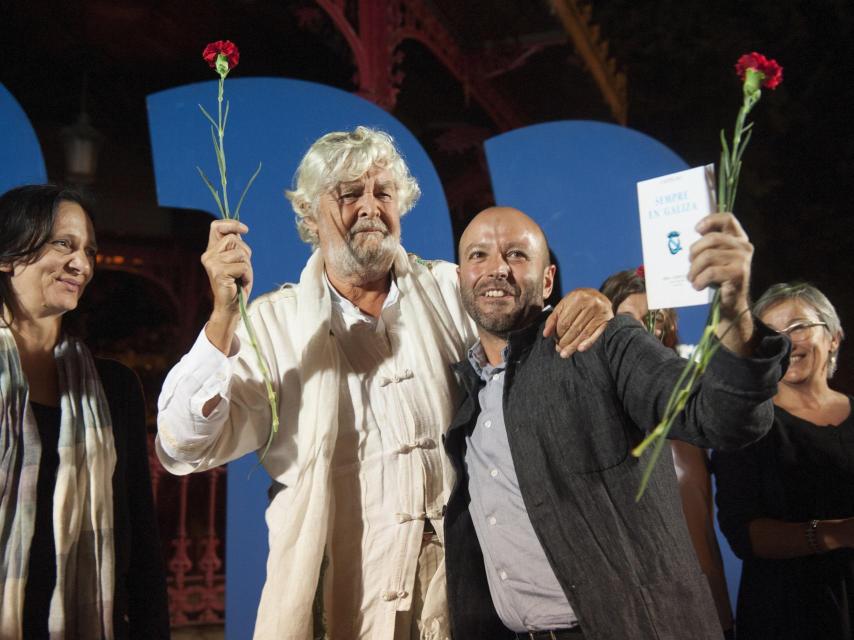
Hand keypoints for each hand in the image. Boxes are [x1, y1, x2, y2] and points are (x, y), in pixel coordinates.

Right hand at [202, 219, 253, 314]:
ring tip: (240, 276)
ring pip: (240, 253)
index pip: (216, 226)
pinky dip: (247, 275)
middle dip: (245, 252)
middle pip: (233, 239)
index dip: (231, 224)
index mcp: (212, 250)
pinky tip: (240, 282)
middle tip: (242, 268)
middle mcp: (208, 255)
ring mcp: (212, 263)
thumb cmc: (237, 283)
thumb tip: (239, 231)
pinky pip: (243, 267)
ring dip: (247, 265)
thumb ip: (235, 246)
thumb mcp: (237, 260)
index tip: (245, 230)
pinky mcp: (218, 273)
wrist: (231, 305)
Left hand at [543, 288, 612, 357]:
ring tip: (565, 353)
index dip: (558, 334)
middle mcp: (590, 303)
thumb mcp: (564, 305)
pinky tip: (580, 349)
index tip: (555, 341)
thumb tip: (546, 334)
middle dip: (564, 341)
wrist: (599, 297)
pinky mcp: (608, 320)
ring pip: (584, 333)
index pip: (564, 321)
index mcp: (577, 298)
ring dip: (573, 345)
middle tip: (559, 349)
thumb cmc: (578, 302)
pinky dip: (588, 343)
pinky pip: (596, 334)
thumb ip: (553, 318)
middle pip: (574, 328)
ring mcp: (600, 312)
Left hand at [688, 212, 753, 351]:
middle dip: (695, 250)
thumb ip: (707, 246)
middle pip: (712, 238)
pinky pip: (711, 272)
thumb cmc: (717, 279)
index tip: (696, 229)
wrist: (730, 305)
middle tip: (689, 263)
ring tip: (691, 277)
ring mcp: (743, 259)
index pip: (727, 218)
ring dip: (694, 268)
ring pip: (708, 256)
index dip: (710, 220)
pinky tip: (697, 286)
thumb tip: (680, 238)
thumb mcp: (713, 259)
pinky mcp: (739, 273)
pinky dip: (699, 279)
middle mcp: (744, 246)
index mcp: (738, 238)